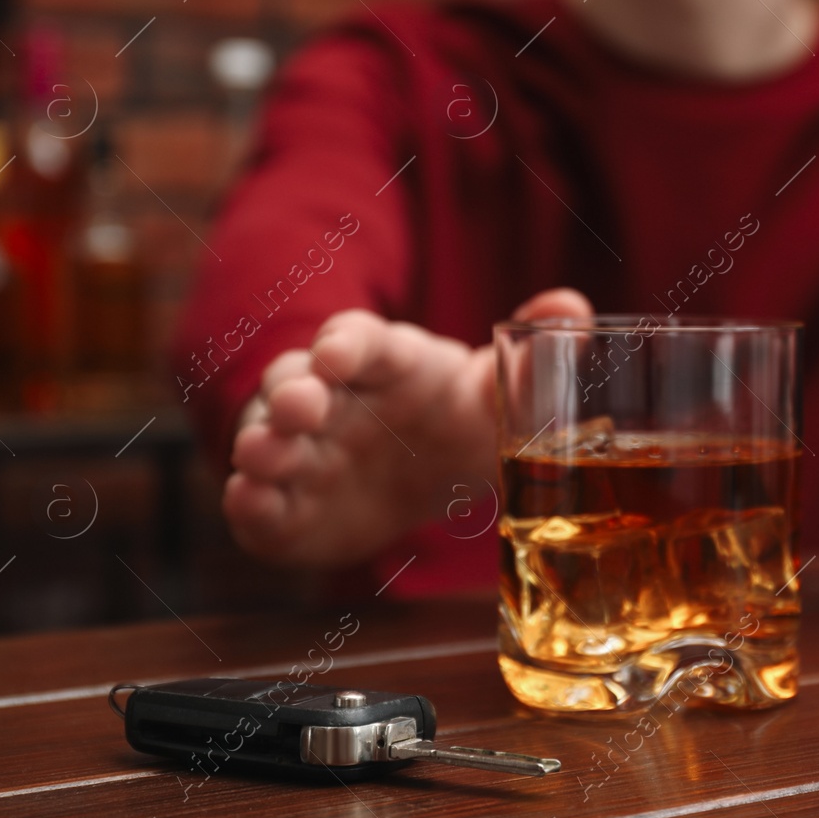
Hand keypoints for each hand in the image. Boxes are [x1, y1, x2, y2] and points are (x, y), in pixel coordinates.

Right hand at [224, 288, 592, 566]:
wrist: (434, 477)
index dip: (345, 344)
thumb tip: (569, 308)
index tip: (339, 354)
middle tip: (300, 408)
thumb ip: (531, 361)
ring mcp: (304, 453)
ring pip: (266, 437)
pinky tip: (253, 504)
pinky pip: (258, 504)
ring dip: (261, 444)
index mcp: (384, 361)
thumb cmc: (460, 418)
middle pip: (297, 381)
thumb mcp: (498, 396)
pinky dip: (249, 504)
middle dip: (292, 392)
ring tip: (265, 455)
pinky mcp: (288, 509)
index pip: (357, 339)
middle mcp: (331, 399)